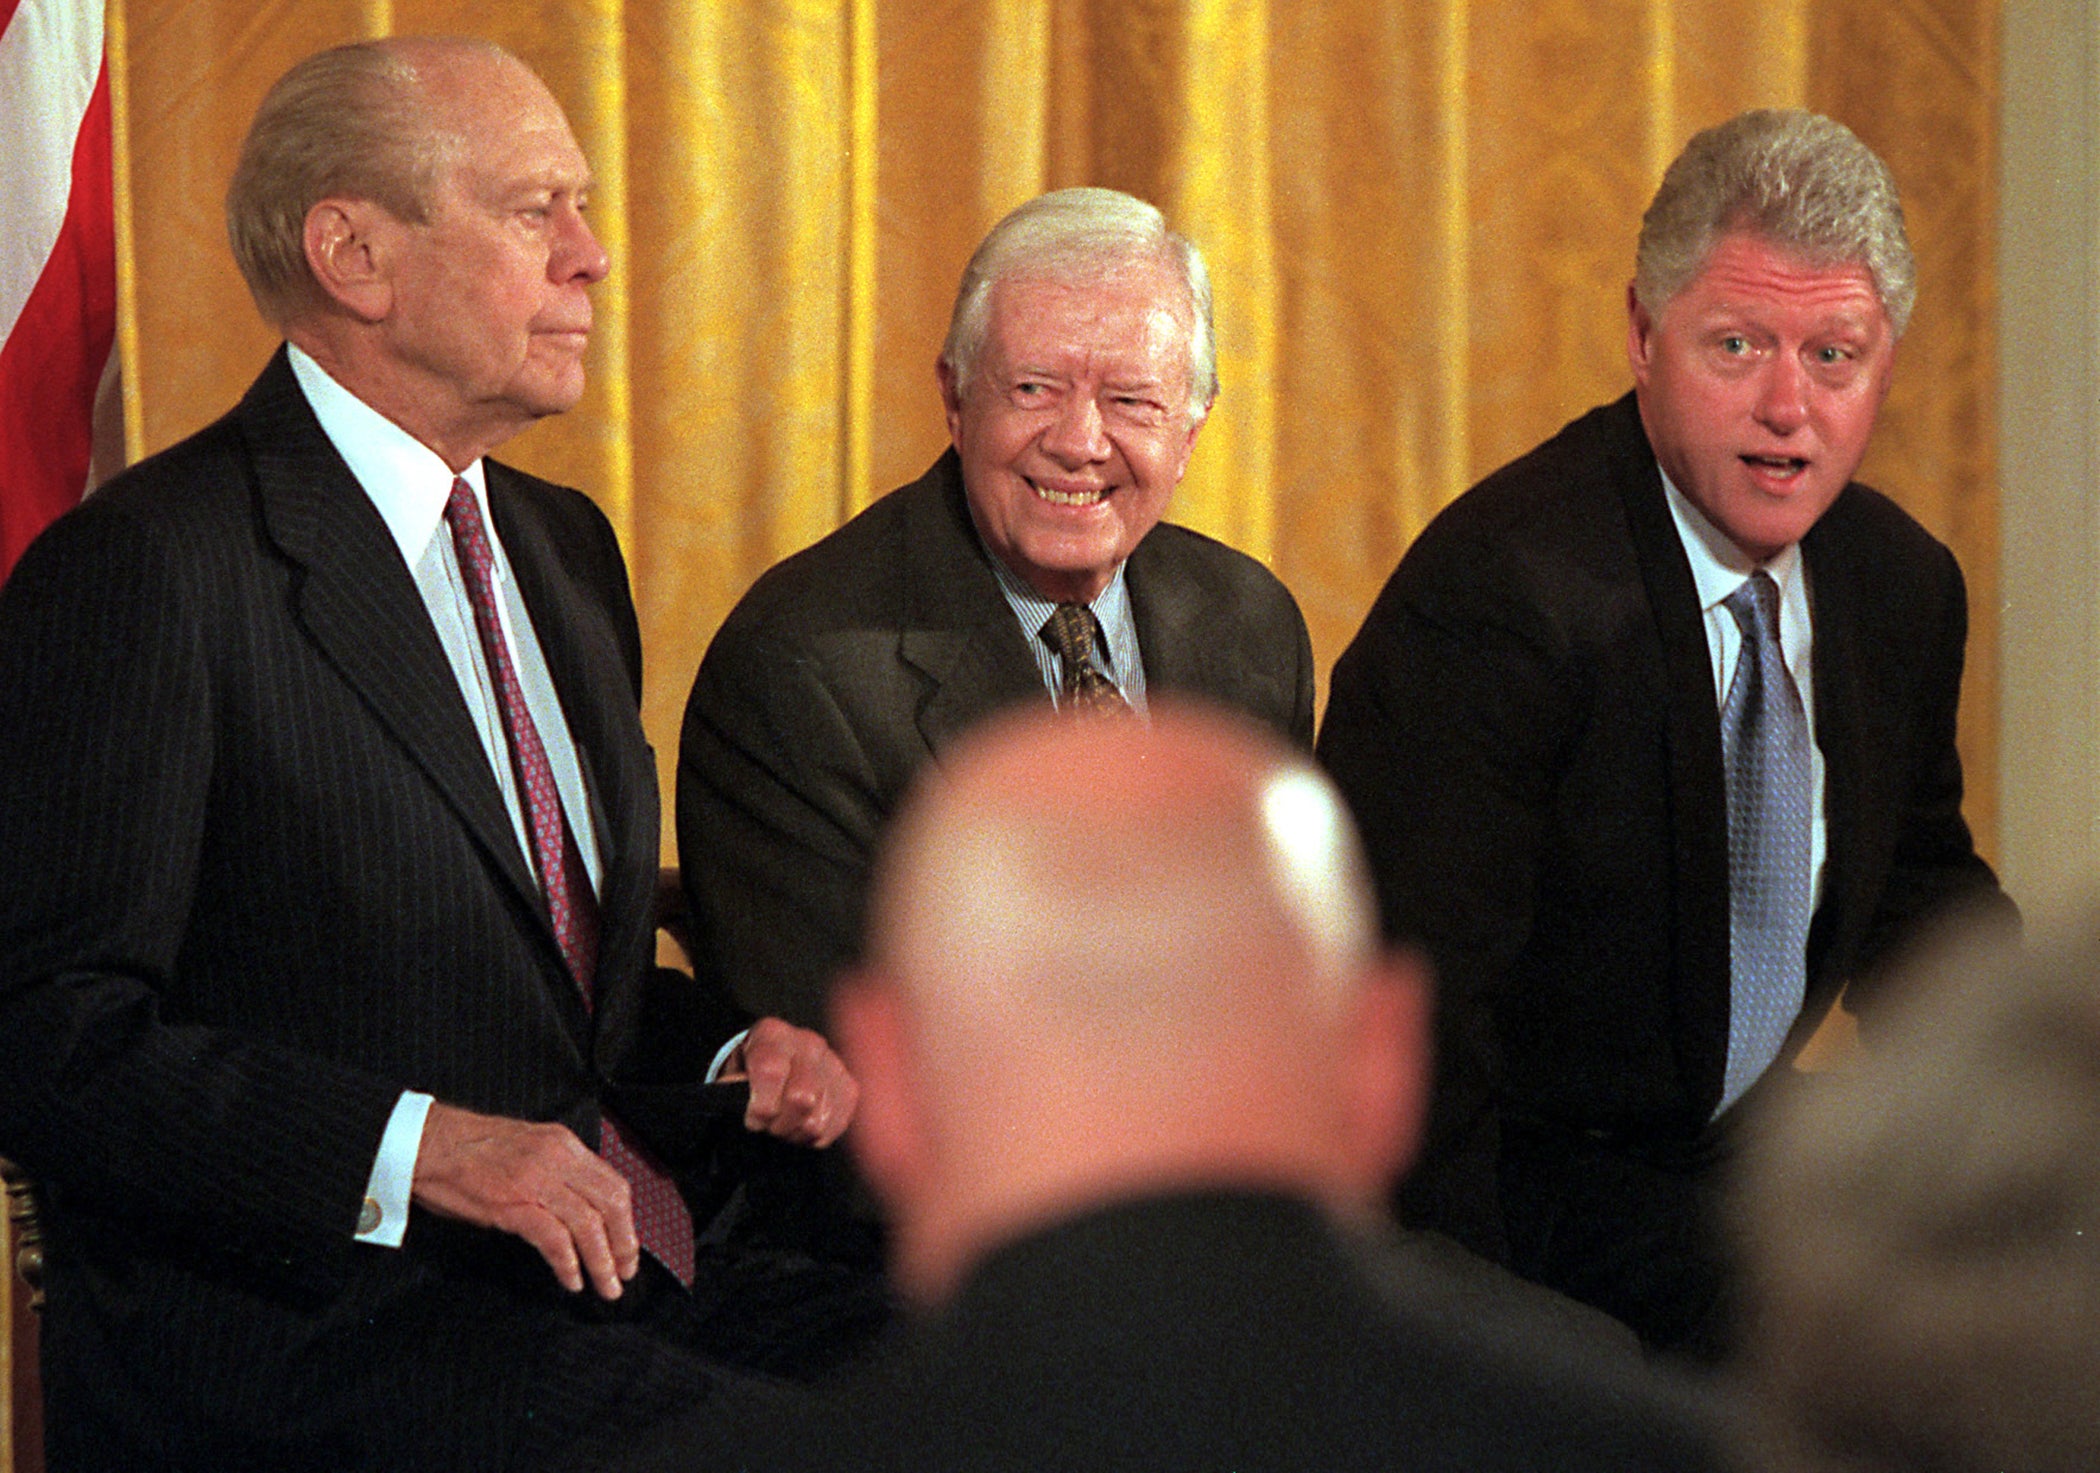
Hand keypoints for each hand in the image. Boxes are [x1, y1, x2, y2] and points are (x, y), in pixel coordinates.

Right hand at [411, 1102, 637, 1298]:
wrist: (426, 1144)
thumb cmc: (470, 1150)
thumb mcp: (527, 1148)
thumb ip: (557, 1171)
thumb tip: (581, 1206)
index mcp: (563, 1144)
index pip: (613, 1184)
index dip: (627, 1221)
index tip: (628, 1247)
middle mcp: (557, 1159)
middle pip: (611, 1205)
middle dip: (624, 1245)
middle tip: (624, 1274)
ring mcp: (536, 1181)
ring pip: (588, 1224)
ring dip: (602, 1262)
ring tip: (605, 1287)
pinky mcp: (512, 1204)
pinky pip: (554, 1238)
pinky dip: (568, 1263)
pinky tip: (571, 1279)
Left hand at [721, 1017, 858, 1146]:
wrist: (773, 1067)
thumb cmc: (749, 1073)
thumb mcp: (733, 1074)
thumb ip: (733, 1086)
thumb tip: (737, 1098)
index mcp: (774, 1034)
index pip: (772, 1072)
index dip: (760, 1106)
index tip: (753, 1119)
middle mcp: (808, 1043)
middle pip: (801, 1098)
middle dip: (780, 1123)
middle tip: (770, 1125)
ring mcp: (833, 1064)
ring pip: (817, 1119)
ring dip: (796, 1132)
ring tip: (785, 1125)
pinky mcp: (849, 1087)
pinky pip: (835, 1126)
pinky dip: (815, 1136)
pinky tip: (802, 1124)